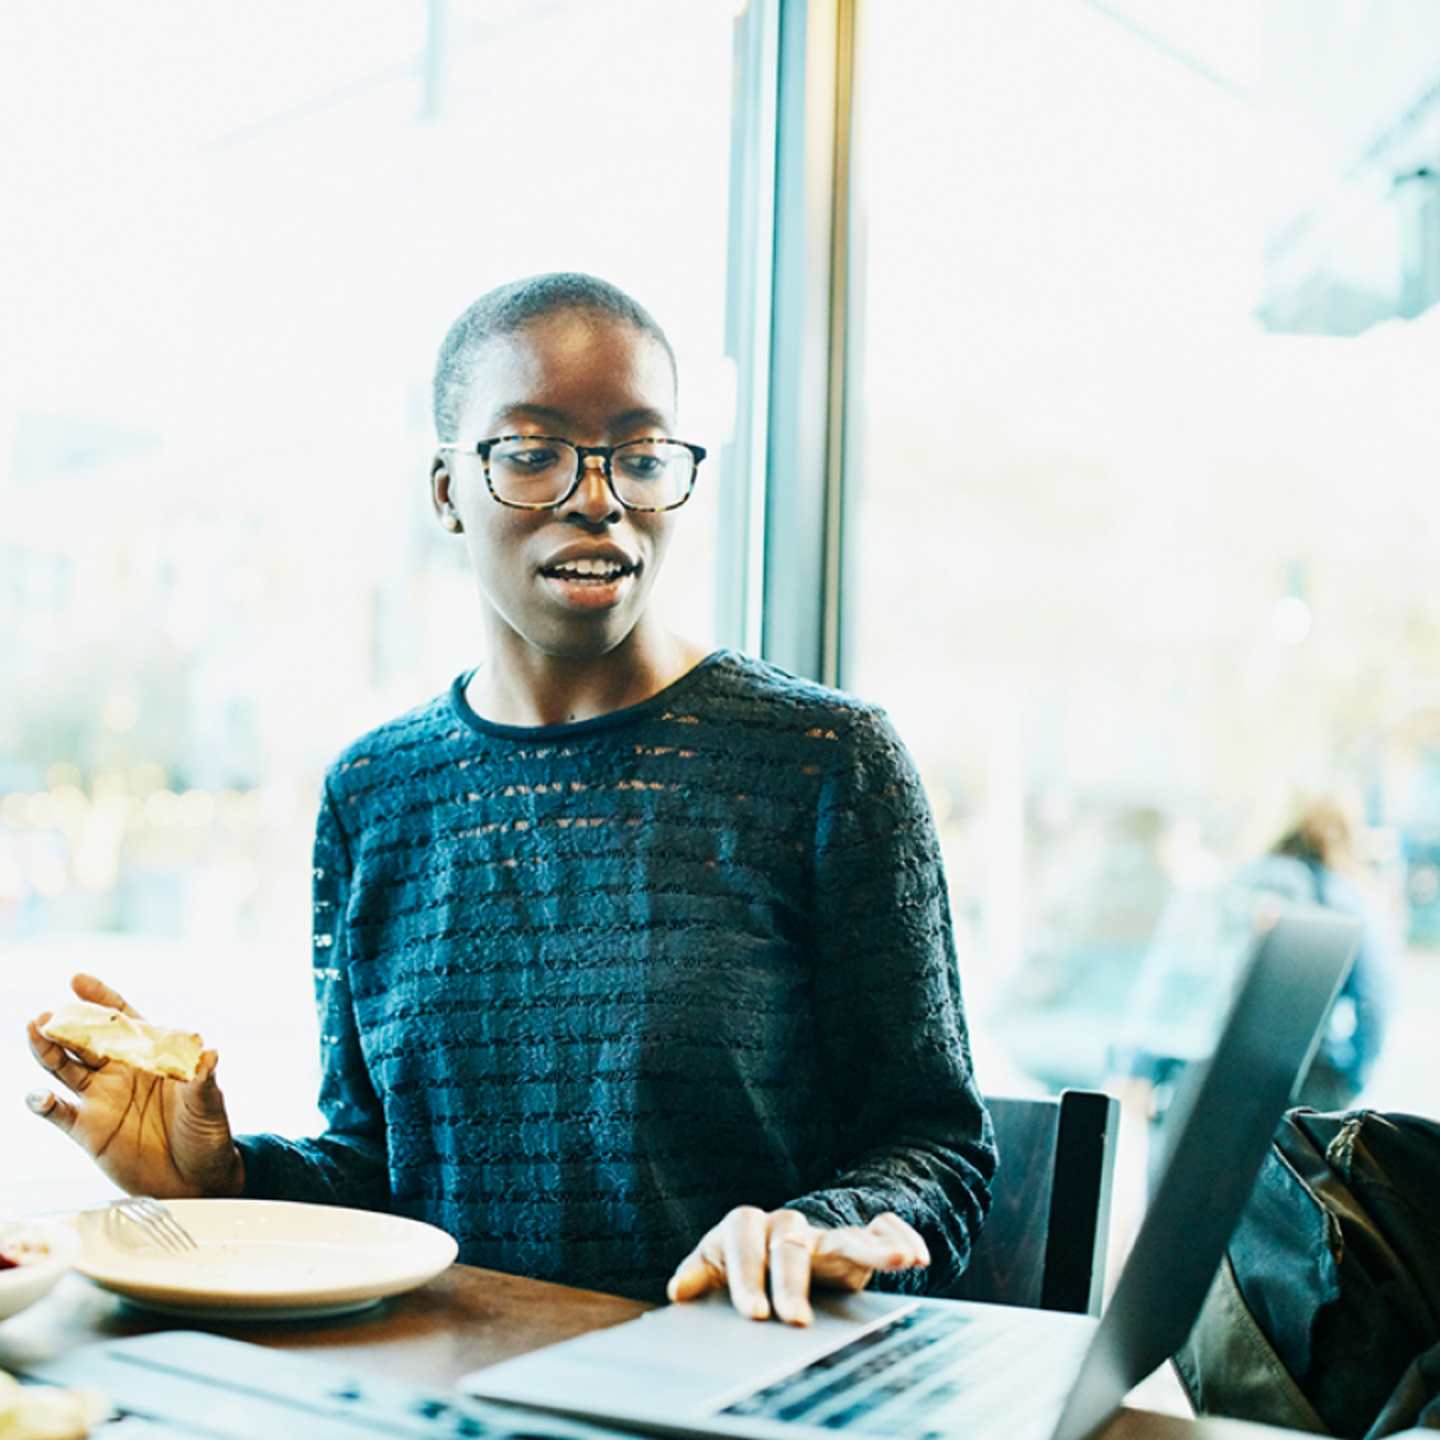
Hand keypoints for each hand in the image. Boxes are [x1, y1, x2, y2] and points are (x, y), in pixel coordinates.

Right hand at [25, 973, 244, 1199]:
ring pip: (66, 1068)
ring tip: (33, 1033)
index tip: (77, 980)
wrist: (197, 1179)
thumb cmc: (207, 1132)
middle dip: (67, 1024)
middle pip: (87, 1040)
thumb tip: (210, 1053)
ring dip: (48, 1051)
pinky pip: (60, 1114)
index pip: (123, 1018)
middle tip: (46, 1014)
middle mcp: (121, 1071)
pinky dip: (45, 1104)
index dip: (101, 999)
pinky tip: (39, 1095)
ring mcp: (102, 1099)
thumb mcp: (209, 1103)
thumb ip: (203, 1079)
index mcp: (152, 1054)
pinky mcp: (89, 1130)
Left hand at [666, 1206, 929, 1325]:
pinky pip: (881, 1229)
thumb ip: (700, 1275)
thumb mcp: (715, 1267)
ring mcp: (822, 1234)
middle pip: (789, 1241)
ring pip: (844, 1233)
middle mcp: (785, 1225)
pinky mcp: (853, 1244)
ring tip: (899, 1262)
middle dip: (791, 1281)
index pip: (743, 1241)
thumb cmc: (739, 1264)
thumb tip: (679, 1290)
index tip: (754, 1315)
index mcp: (746, 1227)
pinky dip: (899, 1239)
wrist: (773, 1248)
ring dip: (872, 1248)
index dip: (747, 1276)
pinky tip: (917, 1255)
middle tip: (793, 1322)